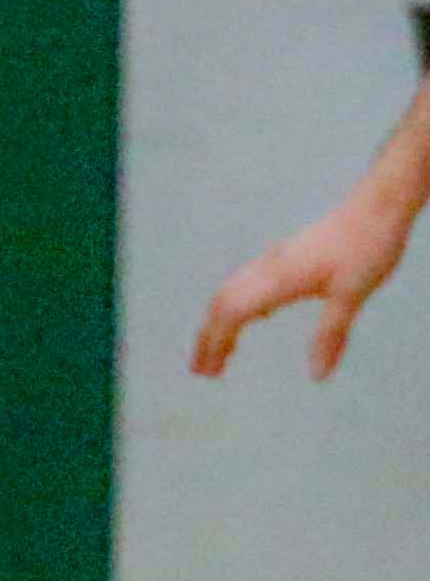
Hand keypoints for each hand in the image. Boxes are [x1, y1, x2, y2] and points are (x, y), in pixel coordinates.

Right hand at [193, 192, 412, 379]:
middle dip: (207, 337)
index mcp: (278, 280)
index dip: (214, 344)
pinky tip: (252, 318)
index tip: (207, 371)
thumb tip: (316, 375)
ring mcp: (273, 260)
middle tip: (201, 369)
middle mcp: (267, 268)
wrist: (378, 205)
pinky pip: (245, 282)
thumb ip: (330, 335)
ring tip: (219, 350)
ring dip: (218, 321)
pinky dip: (235, 305)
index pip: (230, 314)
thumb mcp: (352, 295)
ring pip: (230, 291)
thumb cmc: (367, 246)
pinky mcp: (284, 255)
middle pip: (221, 303)